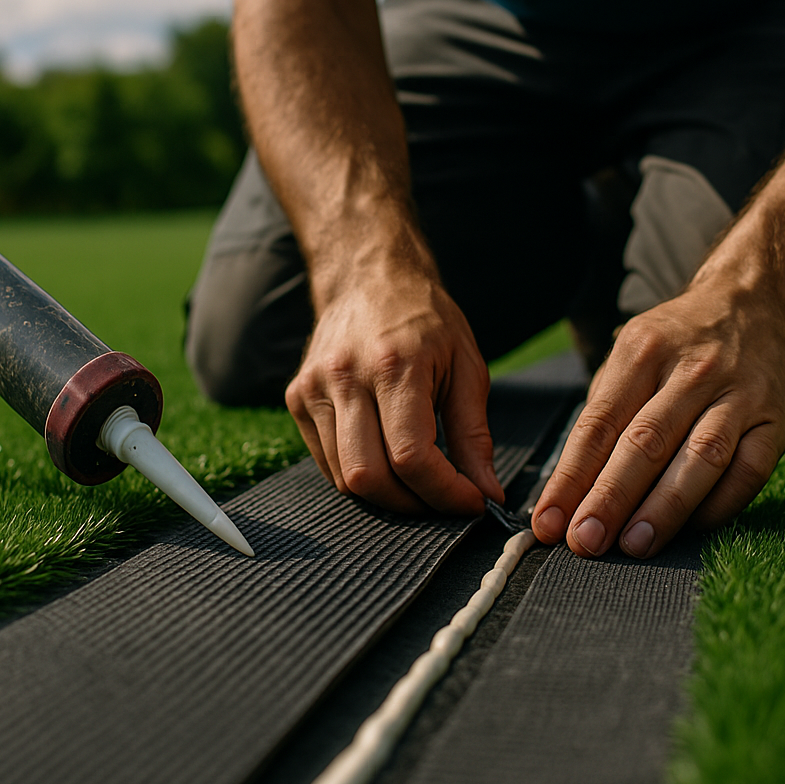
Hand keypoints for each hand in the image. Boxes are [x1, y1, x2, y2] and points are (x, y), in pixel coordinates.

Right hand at [285, 268, 502, 515]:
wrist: (369, 278)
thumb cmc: (426, 321)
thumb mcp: (467, 367)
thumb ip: (474, 434)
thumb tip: (486, 493)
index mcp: (394, 365)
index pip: (411, 456)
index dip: (445, 493)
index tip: (473, 502)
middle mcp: (345, 377)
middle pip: (369, 477)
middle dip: (412, 505)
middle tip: (444, 502)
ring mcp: (314, 388)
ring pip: (344, 477)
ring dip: (387, 496)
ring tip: (419, 483)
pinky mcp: (297, 398)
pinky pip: (328, 462)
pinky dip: (361, 475)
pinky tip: (387, 459)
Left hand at [531, 284, 784, 557]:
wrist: (760, 303)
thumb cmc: (681, 343)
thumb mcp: (635, 353)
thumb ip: (607, 411)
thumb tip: (569, 488)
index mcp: (644, 351)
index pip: (600, 423)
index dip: (572, 476)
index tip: (548, 521)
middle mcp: (692, 370)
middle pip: (646, 441)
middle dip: (610, 497)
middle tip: (585, 541)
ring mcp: (739, 395)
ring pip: (700, 457)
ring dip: (664, 508)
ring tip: (634, 545)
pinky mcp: (777, 421)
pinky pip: (748, 473)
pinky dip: (718, 506)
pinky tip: (690, 531)